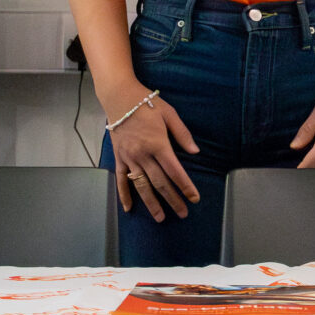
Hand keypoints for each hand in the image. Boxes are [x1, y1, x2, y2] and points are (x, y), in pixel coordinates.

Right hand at [110, 95, 200, 221]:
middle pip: (160, 183)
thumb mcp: (169, 114)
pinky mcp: (118, 158)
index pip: (175, 171)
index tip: (194, 198)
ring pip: (141, 186)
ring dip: (151, 203)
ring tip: (161, 217)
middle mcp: (143, 155)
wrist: (119, 97)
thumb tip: (195, 152)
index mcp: (158, 144)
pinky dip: (124, 196)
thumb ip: (182, 134)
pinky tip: (129, 209)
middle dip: (173, 200)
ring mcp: (129, 158)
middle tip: (183, 213)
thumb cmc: (146, 104)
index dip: (186, 186)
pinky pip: (120, 180)